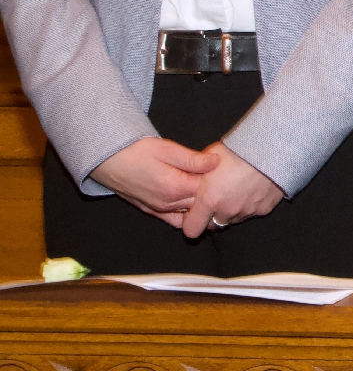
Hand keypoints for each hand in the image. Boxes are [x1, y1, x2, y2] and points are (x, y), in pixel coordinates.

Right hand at [90, 137, 219, 225]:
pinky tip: (194, 204)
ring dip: (201, 204)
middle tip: (221, 180)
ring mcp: (159, 210)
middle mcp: (168, 204)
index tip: (225, 171)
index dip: (219, 181)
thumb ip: (193, 160)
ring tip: (209, 190)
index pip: (208, 191)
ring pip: (190, 213)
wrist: (108, 160)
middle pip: (201, 204)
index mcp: (174, 188)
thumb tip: (217, 162)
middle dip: (212, 194)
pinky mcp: (152, 211)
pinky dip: (187, 214)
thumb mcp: (168, 149)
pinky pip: (175, 220)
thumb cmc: (137, 151)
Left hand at [179, 143, 282, 236]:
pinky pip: (252, 212)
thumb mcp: (210, 157)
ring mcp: (247, 212)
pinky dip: (250, 204)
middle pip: (214, 225)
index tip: (194, 213)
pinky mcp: (263, 209)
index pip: (191, 229)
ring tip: (238, 189)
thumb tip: (193, 179)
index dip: (191, 223)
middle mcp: (227, 211)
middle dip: (213, 215)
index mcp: (209, 200)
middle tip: (218, 197)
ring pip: (233, 219)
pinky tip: (253, 188)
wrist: (272, 149)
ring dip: (232, 210)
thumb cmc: (239, 150)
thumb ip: (198, 174)